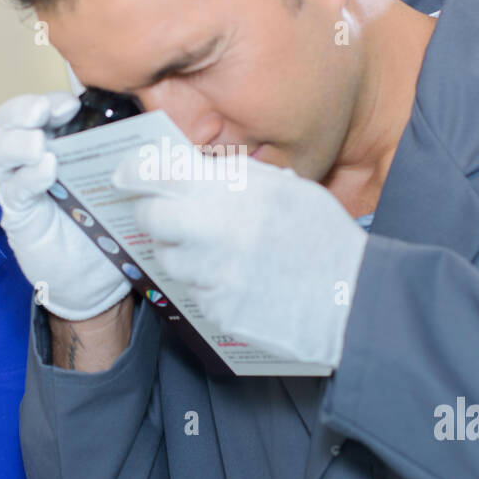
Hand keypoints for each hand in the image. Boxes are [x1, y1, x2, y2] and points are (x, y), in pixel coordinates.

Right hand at [0, 92, 130, 320]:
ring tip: (38, 145)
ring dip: (14, 143)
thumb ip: (129, 153)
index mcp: (57, 143)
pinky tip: (47, 173)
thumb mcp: (125, 181)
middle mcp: (31, 160)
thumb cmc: (112, 225)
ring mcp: (20, 187)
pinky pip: (13, 190)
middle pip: (5, 122)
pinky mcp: (18, 216)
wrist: (101, 279)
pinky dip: (27, 177)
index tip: (71, 104)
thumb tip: (154, 127)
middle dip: (21, 111)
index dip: (47, 100)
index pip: (36, 109)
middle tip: (44, 113)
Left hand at [111, 148, 368, 366]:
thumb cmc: (323, 240)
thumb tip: (188, 168)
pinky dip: (206, 284)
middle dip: (153, 214)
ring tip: (218, 250)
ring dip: (182, 252)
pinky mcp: (219, 310)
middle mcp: (220, 230)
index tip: (126, 173)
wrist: (352, 301)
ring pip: (170, 259)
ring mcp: (217, 274)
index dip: (134, 171)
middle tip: (165, 214)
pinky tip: (237, 280)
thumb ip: (236, 177)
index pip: (161, 173)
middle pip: (152, 218)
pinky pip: (193, 292)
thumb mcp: (287, 189)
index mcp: (238, 192)